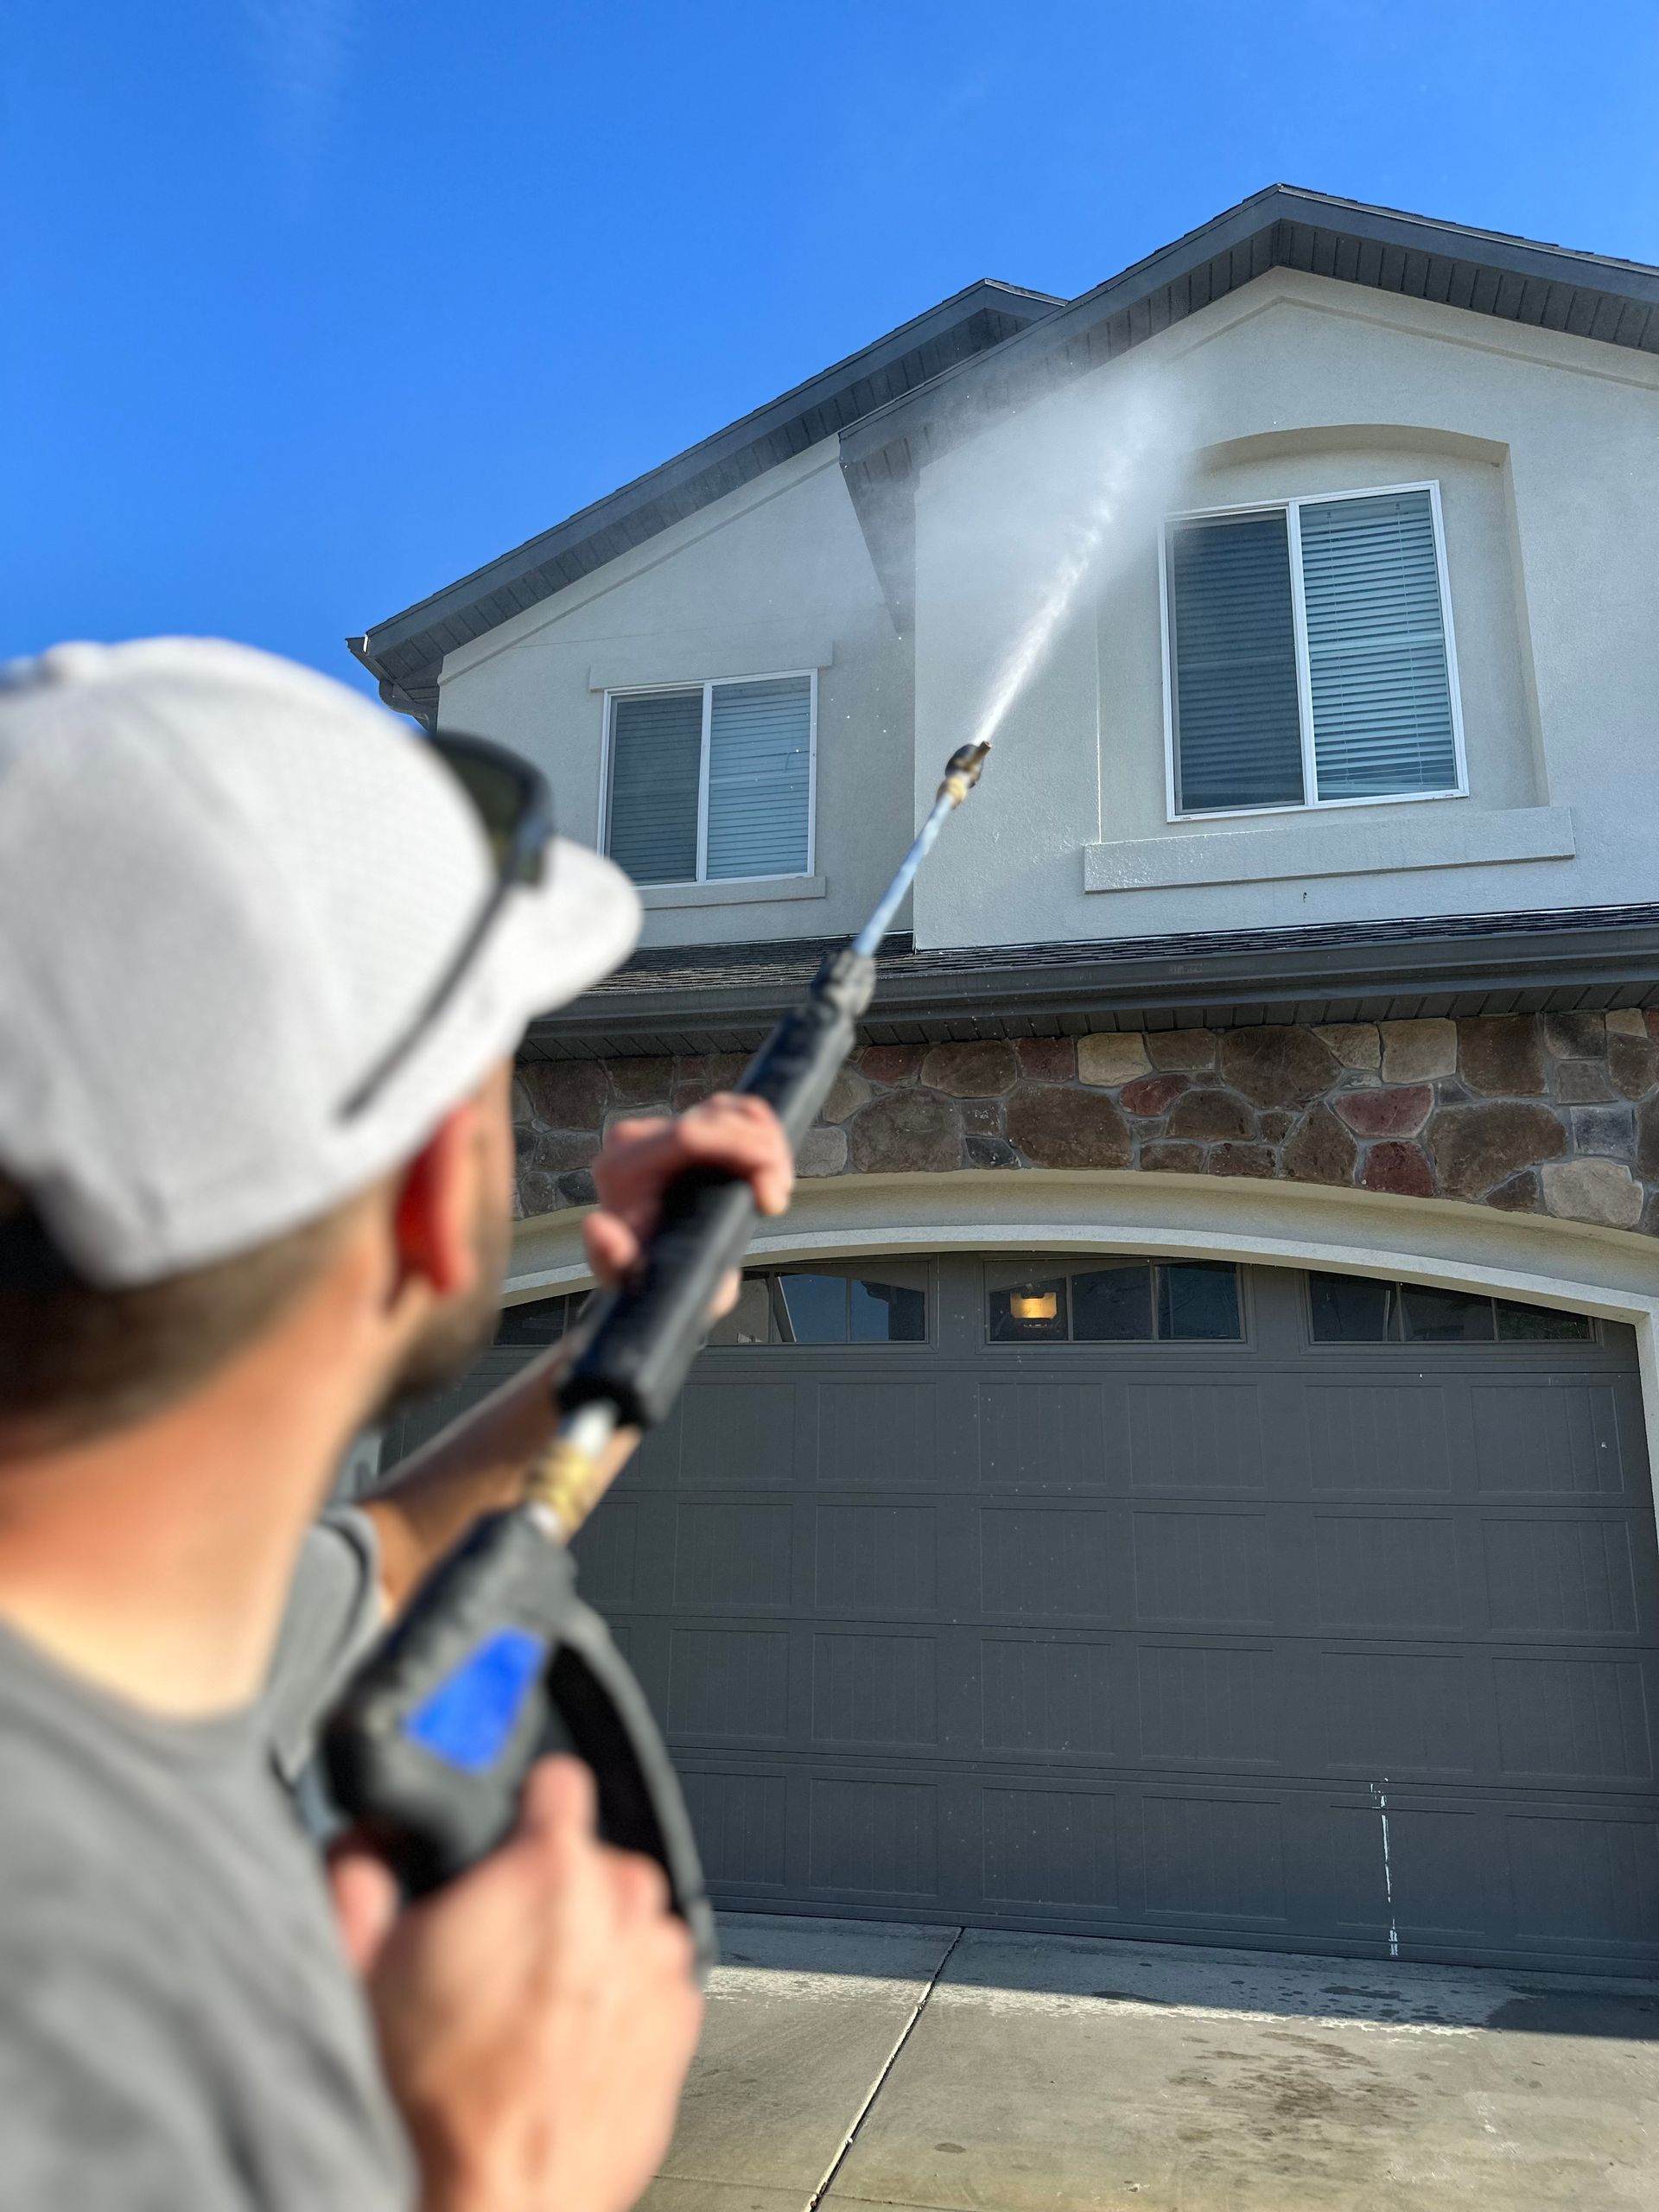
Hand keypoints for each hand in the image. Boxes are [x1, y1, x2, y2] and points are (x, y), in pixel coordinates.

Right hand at [331, 1758, 701, 2211]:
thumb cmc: (428, 2114)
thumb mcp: (354, 1969)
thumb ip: (360, 1872)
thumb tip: (368, 1840)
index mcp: (548, 1872)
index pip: (559, 1779)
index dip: (521, 1806)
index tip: (504, 1836)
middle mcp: (620, 1910)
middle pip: (592, 1858)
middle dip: (545, 1890)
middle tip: (490, 1950)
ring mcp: (658, 1972)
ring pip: (624, 1922)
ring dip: (585, 1946)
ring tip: (521, 2009)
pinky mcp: (678, 2029)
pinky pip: (648, 1983)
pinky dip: (614, 2000)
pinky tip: (557, 2044)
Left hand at [584, 1093, 792, 1317]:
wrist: (654, 1277)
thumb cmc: (645, 1281)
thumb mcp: (631, 1281)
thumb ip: (611, 1258)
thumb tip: (598, 1224)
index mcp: (621, 1168)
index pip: (688, 1136)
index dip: (739, 1149)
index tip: (772, 1186)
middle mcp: (636, 1141)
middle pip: (714, 1118)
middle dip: (760, 1149)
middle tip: (779, 1194)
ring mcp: (662, 1132)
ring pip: (727, 1111)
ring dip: (766, 1140)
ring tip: (778, 1185)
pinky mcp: (686, 1131)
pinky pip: (730, 1113)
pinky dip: (760, 1129)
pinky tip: (774, 1160)